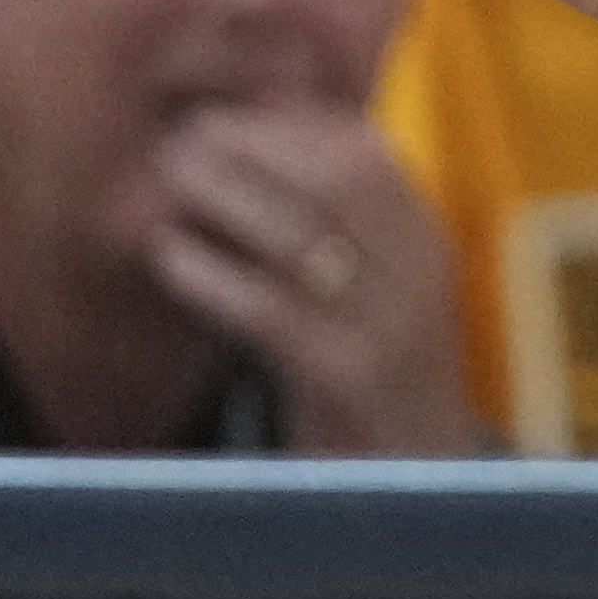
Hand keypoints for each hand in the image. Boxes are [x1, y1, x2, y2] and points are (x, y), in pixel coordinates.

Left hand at [145, 100, 484, 452]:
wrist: (412, 487)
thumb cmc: (370, 375)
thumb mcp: (370, 290)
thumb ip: (330, 227)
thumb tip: (246, 149)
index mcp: (427, 240)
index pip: (367, 153)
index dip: (291, 124)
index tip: (225, 112)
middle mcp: (420, 272)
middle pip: (339, 180)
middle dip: (256, 147)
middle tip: (186, 137)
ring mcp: (391, 326)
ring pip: (305, 235)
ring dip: (228, 196)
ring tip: (169, 180)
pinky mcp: (350, 377)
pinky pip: (272, 310)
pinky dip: (214, 275)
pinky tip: (170, 256)